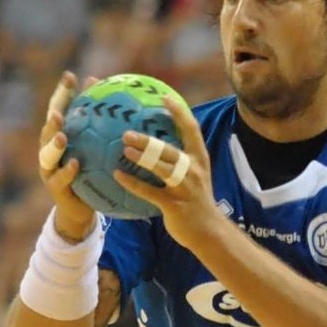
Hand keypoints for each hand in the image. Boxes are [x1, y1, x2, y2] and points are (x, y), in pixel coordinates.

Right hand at [38, 71, 98, 240]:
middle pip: (47, 129)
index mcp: (60, 136)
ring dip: (53, 144)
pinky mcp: (55, 189)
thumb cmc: (91, 174)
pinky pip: (59, 179)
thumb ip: (104, 127)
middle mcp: (49, 151)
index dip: (63, 93)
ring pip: (46, 155)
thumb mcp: (97, 150)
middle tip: (61, 108)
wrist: (80, 208)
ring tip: (62, 135)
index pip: (59, 109)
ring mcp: (49, 170)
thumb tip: (123, 97)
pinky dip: (66, 171)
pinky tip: (75, 164)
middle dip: (52, 117)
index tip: (70, 76)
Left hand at [113, 95, 220, 250]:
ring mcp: (185, 187)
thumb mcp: (194, 174)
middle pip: (170, 149)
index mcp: (199, 158)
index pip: (191, 129)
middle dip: (149, 140)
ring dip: (142, 158)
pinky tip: (117, 176)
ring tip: (124, 150)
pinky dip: (132, 183)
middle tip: (127, 132)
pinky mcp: (174, 204)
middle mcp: (193, 169)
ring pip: (162, 168)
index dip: (179, 111)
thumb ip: (179, 157)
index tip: (164, 96)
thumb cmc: (196, 199)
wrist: (208, 231)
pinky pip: (150, 192)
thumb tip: (157, 138)